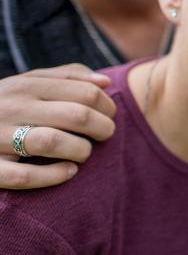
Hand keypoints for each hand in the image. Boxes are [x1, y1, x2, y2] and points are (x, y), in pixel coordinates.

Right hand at [0, 64, 115, 188]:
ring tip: (84, 153)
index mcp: (24, 86)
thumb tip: (105, 82)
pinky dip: (54, 175)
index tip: (110, 115)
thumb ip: (66, 77)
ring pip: (54, 142)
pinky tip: (69, 171)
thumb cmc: (4, 104)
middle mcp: (11, 108)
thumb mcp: (28, 83)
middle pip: (77, 116)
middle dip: (103, 128)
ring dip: (81, 150)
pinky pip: (26, 176)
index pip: (85, 93)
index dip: (108, 106)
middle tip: (105, 135)